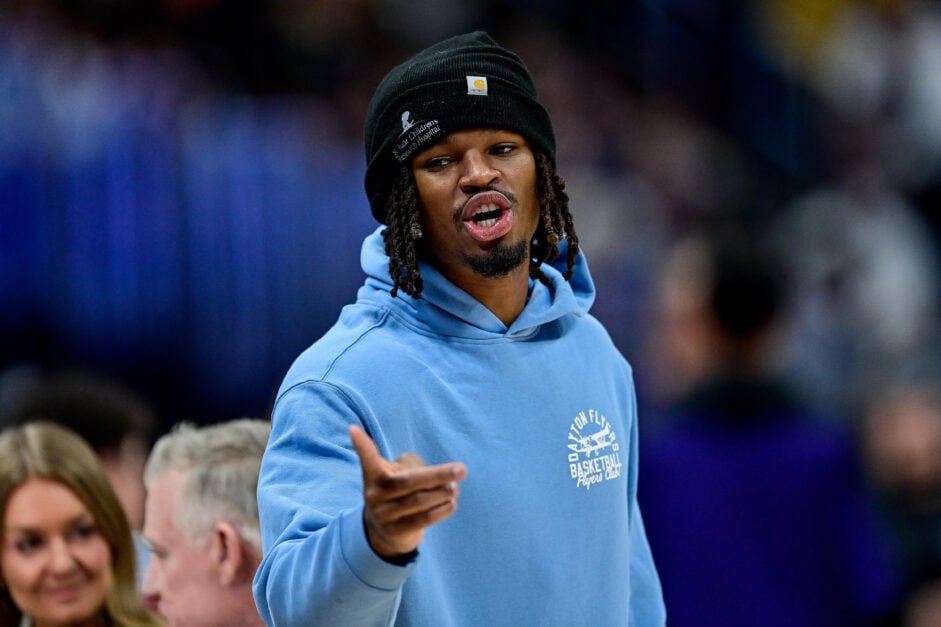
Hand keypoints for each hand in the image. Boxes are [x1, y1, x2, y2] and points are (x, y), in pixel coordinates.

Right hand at [349, 424, 466, 560]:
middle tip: (461, 469)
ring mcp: (383, 515)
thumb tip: (443, 476)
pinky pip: (421, 520)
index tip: (352, 428)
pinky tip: (452, 504)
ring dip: (442, 493)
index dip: (361, 444)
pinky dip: (439, 511)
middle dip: (437, 475)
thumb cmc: (397, 493)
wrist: (384, 532)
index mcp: (374, 475)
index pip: (367, 458)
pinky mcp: (395, 532)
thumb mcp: (396, 476)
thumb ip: (412, 469)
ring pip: (418, 501)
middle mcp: (374, 494)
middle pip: (408, 481)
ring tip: (456, 488)